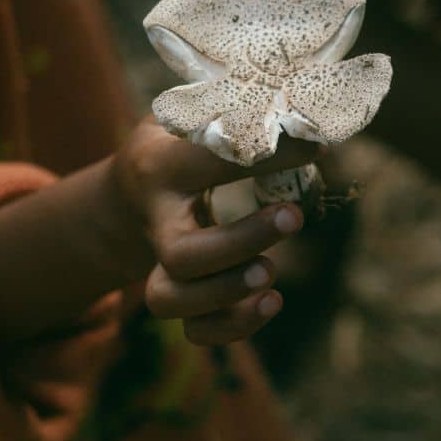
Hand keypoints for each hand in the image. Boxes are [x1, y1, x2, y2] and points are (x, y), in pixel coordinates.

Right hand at [111, 115, 316, 344]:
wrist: (126, 196)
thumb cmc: (175, 148)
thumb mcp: (189, 119)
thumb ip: (232, 113)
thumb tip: (304, 110)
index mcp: (158, 167)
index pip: (210, 162)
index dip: (267, 155)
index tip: (314, 145)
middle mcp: (154, 221)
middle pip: (181, 253)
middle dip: (241, 241)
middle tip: (293, 218)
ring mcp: (160, 265)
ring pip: (173, 299)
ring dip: (228, 293)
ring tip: (272, 273)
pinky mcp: (178, 296)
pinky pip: (195, 331)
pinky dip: (232, 327)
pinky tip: (270, 302)